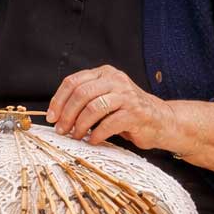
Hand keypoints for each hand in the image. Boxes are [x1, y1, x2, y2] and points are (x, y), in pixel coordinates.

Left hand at [47, 65, 177, 148]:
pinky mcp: (135, 113)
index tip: (51, 117)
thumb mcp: (105, 98)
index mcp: (104, 73)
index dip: (58, 100)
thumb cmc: (128, 112)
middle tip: (61, 129)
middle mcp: (116, 80)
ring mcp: (127, 96)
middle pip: (81, 94)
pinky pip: (109, 123)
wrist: (162, 120)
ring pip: (93, 107)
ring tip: (76, 136)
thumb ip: (85, 99)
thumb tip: (56, 115)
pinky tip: (93, 140)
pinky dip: (97, 134)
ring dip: (80, 125)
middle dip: (67, 114)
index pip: (73, 82)